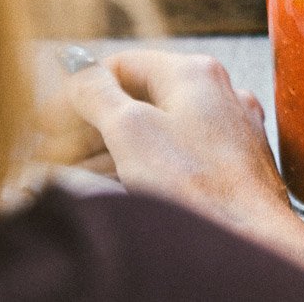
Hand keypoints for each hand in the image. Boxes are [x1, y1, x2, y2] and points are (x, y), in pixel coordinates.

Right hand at [58, 49, 295, 236]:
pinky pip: (177, 156)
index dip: (80, 91)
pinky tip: (117, 186)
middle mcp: (218, 94)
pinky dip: (143, 165)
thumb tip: (79, 72)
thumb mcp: (131, 131)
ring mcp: (229, 130)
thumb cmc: (199, 185)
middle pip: (138, 99)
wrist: (252, 238)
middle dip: (91, 126)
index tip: (51, 117)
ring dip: (110, 149)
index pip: (123, 65)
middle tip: (53, 148)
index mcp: (194, 73)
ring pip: (157, 131)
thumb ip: (98, 94)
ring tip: (71, 173)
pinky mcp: (232, 165)